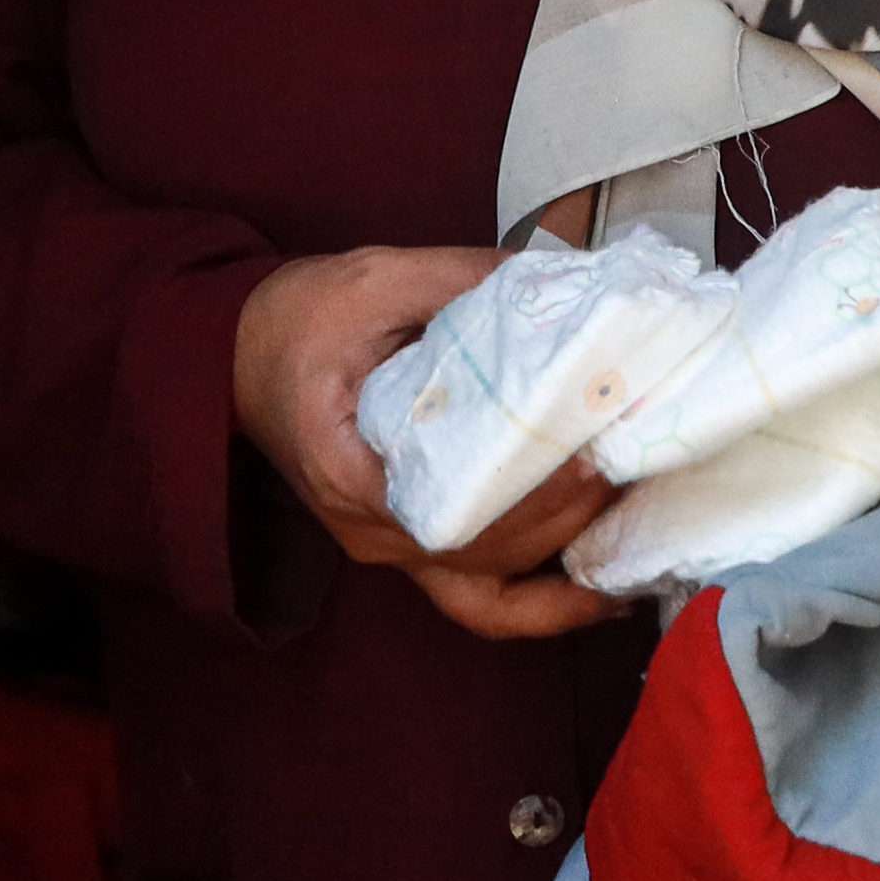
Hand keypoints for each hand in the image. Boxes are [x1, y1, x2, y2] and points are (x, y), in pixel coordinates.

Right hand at [231, 244, 618, 640]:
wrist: (240, 357)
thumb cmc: (297, 322)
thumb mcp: (371, 280)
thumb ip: (460, 278)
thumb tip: (563, 280)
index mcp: (348, 472)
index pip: (450, 512)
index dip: (527, 499)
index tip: (588, 460)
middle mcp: (373, 533)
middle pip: (484, 558)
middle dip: (567, 520)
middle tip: (633, 469)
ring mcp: (394, 552)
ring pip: (491, 597)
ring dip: (567, 572)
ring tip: (639, 527)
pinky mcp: (416, 549)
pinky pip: (485, 600)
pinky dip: (547, 602)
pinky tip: (609, 585)